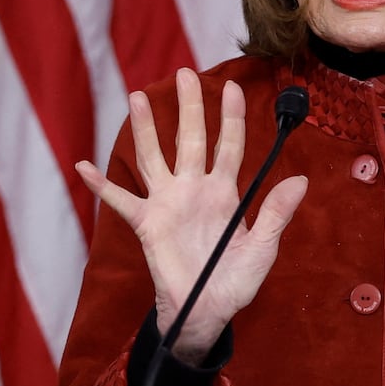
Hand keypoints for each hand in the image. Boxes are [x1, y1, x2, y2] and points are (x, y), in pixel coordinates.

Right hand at [75, 68, 307, 363]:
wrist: (207, 313)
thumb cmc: (235, 281)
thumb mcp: (262, 248)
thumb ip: (275, 213)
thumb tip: (301, 180)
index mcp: (224, 192)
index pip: (229, 146)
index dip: (231, 117)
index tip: (233, 87)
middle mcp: (194, 190)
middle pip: (190, 139)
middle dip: (189, 107)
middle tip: (185, 72)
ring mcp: (168, 204)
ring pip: (154, 157)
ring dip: (145, 129)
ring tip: (137, 97)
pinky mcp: (146, 224)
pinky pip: (119, 201)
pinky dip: (101, 185)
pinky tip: (83, 166)